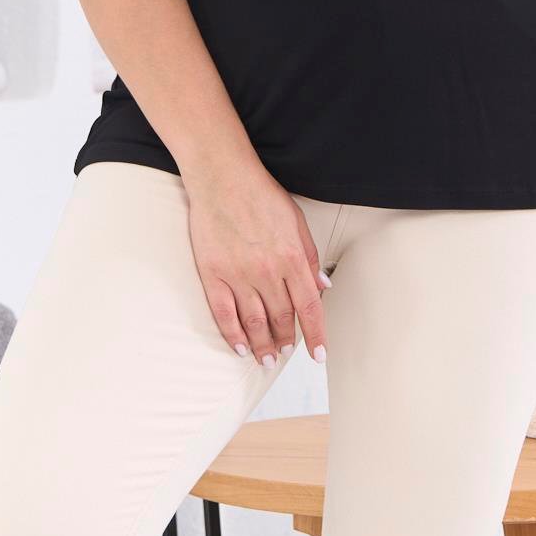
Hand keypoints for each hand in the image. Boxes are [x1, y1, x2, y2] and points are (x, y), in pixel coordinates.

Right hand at [186, 167, 329, 366]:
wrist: (222, 176)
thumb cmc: (260, 194)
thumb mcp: (297, 221)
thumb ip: (310, 256)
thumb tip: (322, 287)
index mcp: (292, 257)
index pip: (309, 308)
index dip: (316, 336)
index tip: (319, 355)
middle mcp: (268, 271)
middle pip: (281, 318)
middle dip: (287, 341)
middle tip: (287, 352)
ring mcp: (238, 274)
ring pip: (254, 322)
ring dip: (263, 346)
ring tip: (267, 359)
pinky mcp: (213, 274)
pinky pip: (224, 314)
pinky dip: (233, 335)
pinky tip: (240, 347)